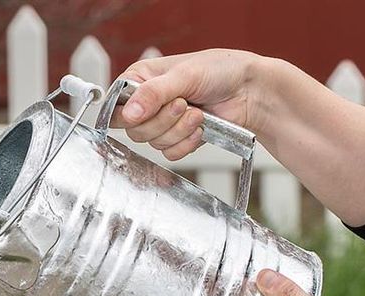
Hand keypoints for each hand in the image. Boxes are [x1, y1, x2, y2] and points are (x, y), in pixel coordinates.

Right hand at [116, 49, 264, 160]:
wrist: (248, 92)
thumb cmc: (220, 71)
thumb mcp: (184, 75)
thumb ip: (154, 94)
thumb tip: (130, 113)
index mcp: (141, 80)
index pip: (116, 105)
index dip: (126, 115)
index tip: (139, 115)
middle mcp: (147, 103)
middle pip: (135, 130)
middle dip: (162, 121)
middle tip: (183, 105)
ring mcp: (162, 123)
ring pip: (153, 143)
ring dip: (179, 131)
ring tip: (198, 113)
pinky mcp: (176, 140)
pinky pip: (169, 154)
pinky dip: (187, 143)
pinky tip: (200, 128)